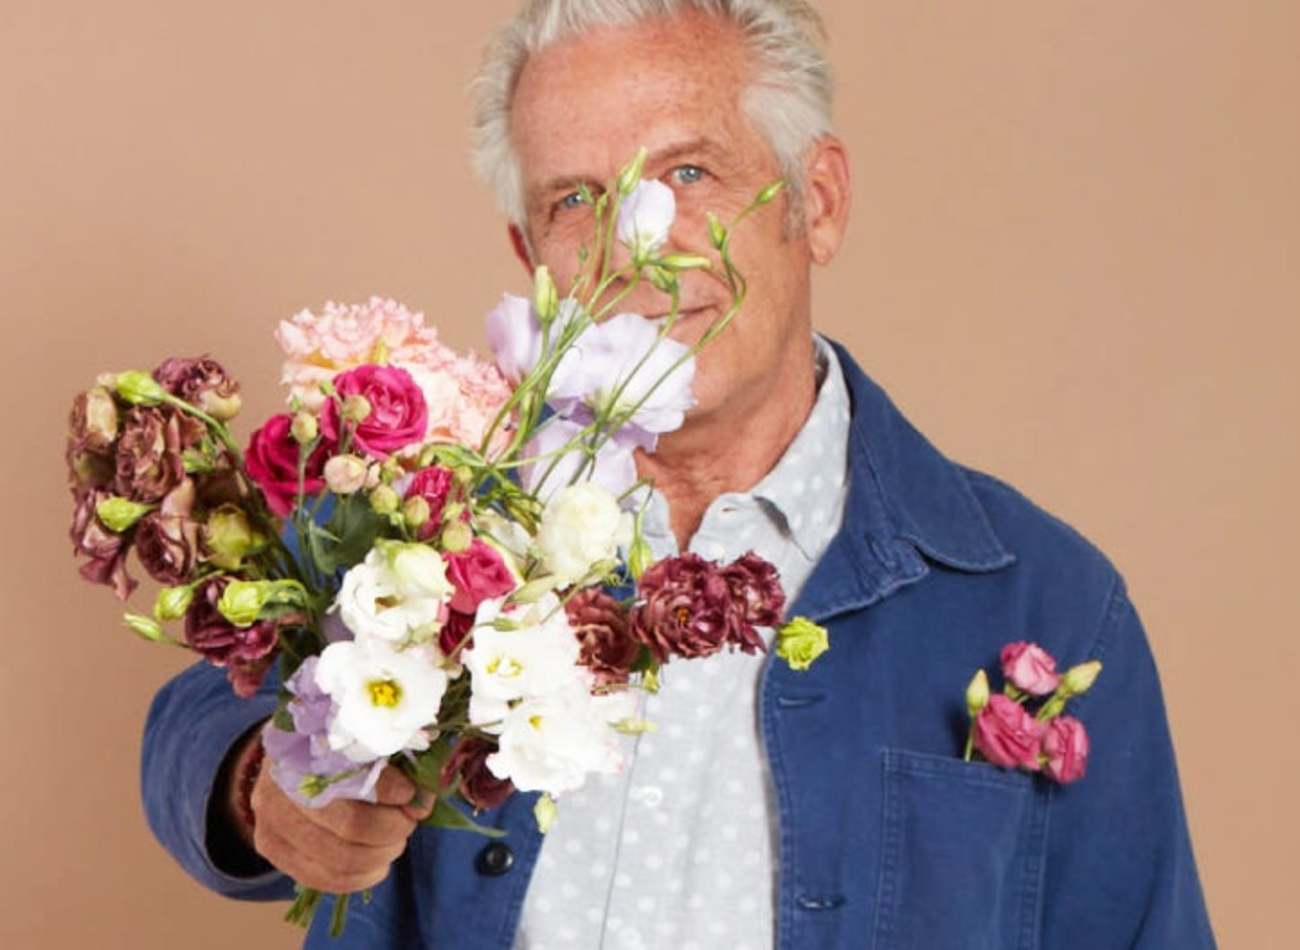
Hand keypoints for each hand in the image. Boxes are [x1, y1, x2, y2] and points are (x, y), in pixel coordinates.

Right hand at [240, 738, 433, 891]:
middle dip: (393, 828)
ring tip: (394, 842)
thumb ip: (393, 759)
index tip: (413, 794)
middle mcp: (282, 785)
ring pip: (340, 860)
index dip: (395, 791)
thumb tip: (423, 796)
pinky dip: (361, 878)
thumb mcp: (360, 741)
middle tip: (408, 821)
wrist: (283, 761)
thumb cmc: (332, 748)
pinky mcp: (272, 850)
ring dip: (381, 856)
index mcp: (307, 747)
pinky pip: (324, 879)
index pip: (358, 777)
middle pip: (353, 825)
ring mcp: (271, 821)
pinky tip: (377, 865)